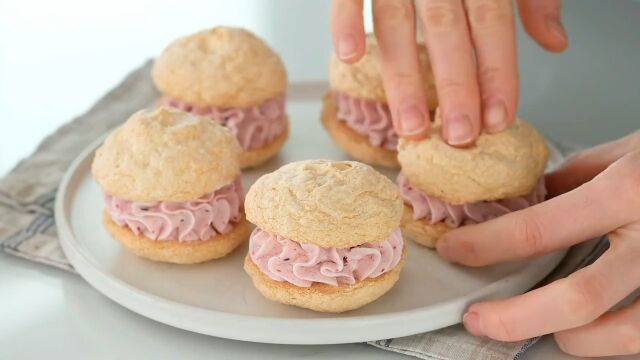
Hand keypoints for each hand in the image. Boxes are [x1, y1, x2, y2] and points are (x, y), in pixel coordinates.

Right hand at [330, 0, 567, 145]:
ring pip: (397, 24)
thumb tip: (555, 42)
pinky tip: (350, 58)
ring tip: (410, 127)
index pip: (493, 24)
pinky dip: (345, 22)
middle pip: (448, 31)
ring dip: (402, 78)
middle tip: (458, 137)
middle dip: (455, 87)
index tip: (498, 120)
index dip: (497, 73)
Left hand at [436, 131, 639, 356]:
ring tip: (545, 330)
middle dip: (515, 318)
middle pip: (579, 299)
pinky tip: (598, 331)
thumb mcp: (630, 150)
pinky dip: (617, 343)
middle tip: (480, 318)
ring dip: (572, 341)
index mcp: (632, 189)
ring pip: (623, 336)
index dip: (486, 246)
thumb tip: (529, 198)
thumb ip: (577, 177)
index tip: (457, 252)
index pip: (539, 227)